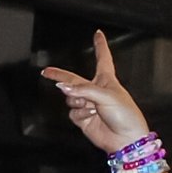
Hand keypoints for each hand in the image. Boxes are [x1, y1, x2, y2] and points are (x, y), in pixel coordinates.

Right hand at [43, 29, 149, 154]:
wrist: (126, 139)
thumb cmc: (125, 114)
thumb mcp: (106, 95)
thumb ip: (83, 89)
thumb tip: (62, 87)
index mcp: (107, 79)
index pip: (103, 58)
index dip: (100, 45)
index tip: (98, 33)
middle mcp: (96, 90)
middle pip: (73, 79)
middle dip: (59, 75)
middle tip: (45, 71)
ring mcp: (88, 104)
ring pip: (71, 98)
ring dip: (80, 102)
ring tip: (94, 108)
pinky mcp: (83, 118)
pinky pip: (72, 112)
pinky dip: (81, 114)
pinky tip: (92, 117)